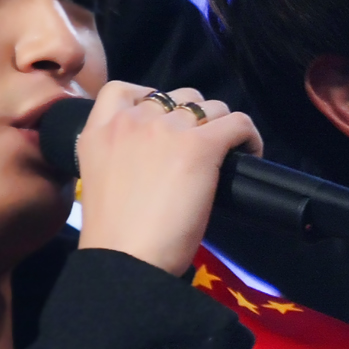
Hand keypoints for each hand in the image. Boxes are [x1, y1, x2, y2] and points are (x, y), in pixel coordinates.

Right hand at [75, 81, 261, 274]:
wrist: (125, 258)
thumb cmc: (115, 235)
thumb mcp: (102, 178)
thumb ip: (122, 155)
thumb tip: (156, 156)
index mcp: (99, 131)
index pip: (122, 89)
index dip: (151, 98)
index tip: (166, 122)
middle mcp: (132, 121)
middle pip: (177, 96)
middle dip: (193, 116)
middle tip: (200, 145)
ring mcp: (167, 130)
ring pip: (211, 106)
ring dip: (221, 125)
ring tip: (227, 151)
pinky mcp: (201, 146)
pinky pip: (238, 123)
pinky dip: (249, 136)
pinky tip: (250, 153)